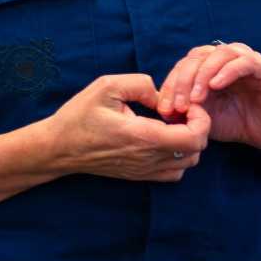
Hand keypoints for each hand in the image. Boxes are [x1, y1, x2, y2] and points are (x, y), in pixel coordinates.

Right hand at [45, 73, 210, 181]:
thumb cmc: (80, 116)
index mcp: (144, 136)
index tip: (186, 105)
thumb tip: (162, 95)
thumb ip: (140, 84)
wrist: (59, 147)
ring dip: (188, 142)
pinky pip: (173, 172)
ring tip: (171, 124)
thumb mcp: (106, 86)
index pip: (195, 138)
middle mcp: (148, 158)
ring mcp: (145, 171)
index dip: (201, 120)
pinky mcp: (140, 176)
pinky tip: (162, 140)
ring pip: (188, 163)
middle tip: (180, 111)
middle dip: (196, 128)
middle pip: (196, 151)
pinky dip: (177, 157)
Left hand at [157, 42, 260, 152]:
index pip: (184, 64)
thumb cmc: (235, 122)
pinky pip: (244, 62)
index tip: (164, 108)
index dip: (171, 84)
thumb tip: (163, 109)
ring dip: (202, 75)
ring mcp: (246, 60)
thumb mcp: (204, 117)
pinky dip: (226, 71)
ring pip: (218, 54)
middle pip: (197, 57)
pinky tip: (215, 86)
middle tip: (178, 105)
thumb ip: (186, 109)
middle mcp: (226, 57)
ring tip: (195, 98)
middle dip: (183, 81)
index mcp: (209, 64)